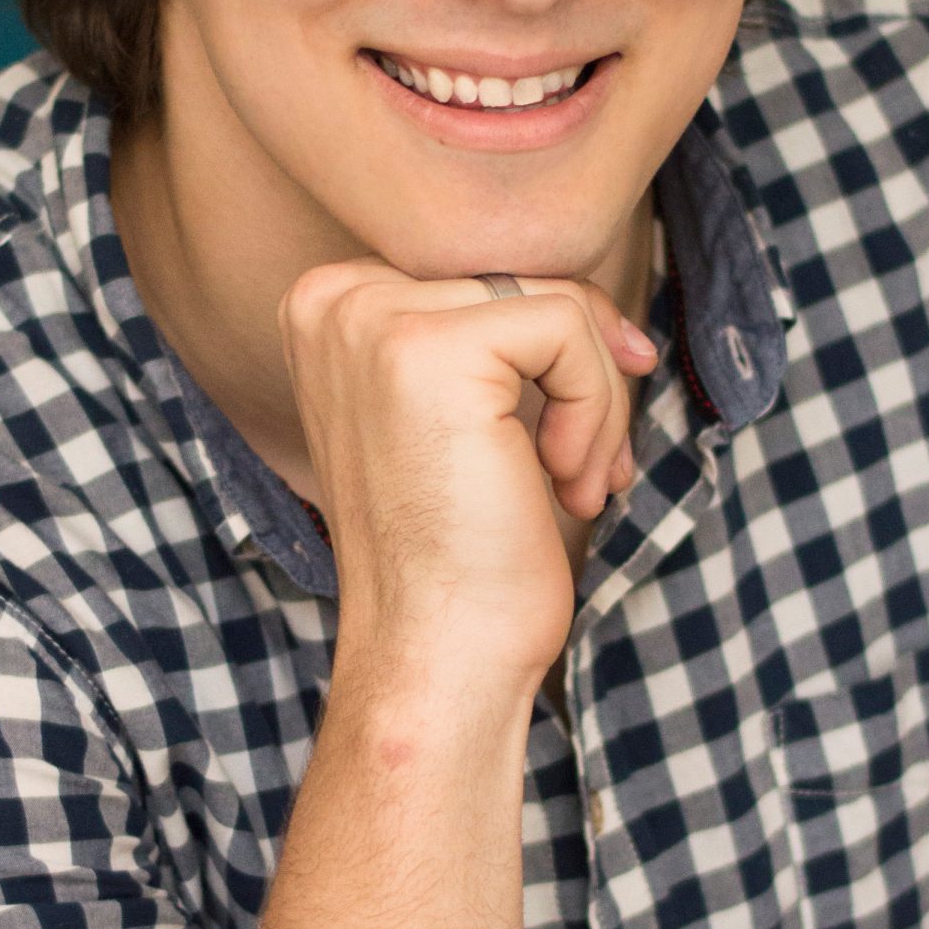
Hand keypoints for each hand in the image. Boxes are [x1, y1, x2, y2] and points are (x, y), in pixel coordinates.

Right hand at [278, 262, 656, 695]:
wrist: (436, 656)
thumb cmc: (461, 554)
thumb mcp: (464, 415)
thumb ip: (493, 335)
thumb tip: (603, 302)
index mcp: (325, 306)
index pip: (486, 272)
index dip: (554, 348)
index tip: (574, 431)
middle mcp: (332, 299)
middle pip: (523, 276)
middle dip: (584, 374)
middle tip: (585, 468)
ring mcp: (371, 320)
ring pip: (555, 301)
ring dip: (597, 402)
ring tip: (578, 483)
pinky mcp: (429, 349)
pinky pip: (568, 328)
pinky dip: (596, 411)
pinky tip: (565, 483)